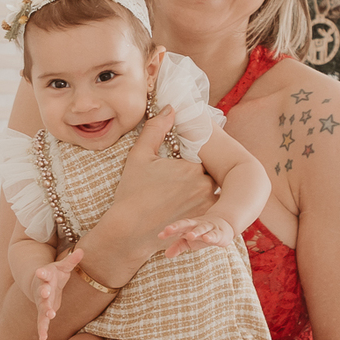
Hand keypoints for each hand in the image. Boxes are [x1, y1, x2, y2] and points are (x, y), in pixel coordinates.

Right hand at [33, 249, 85, 339]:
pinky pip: (42, 321)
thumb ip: (71, 260)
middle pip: (42, 290)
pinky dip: (42, 329)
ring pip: (42, 307)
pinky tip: (43, 338)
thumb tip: (82, 250)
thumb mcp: (62, 267)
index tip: (40, 271)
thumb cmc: (54, 274)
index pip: (44, 273)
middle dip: (43, 292)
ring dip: (45, 311)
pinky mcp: (43, 311)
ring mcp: (41, 300)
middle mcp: (41, 288)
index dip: (42, 273)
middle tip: (45, 293)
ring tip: (50, 315)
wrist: (40, 283)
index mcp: (46, 276)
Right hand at [104, 106, 216, 268]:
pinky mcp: (204, 224)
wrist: (129, 231)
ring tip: (180, 196)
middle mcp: (205, 186)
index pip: (202, 155)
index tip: (179, 162)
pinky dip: (202, 208)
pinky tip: (183, 209)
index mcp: (193, 167)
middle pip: (209, 173)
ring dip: (202, 192)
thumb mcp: (139, 156)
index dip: (191, 158)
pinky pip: (211, 210)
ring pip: (211, 192)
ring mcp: (207, 207)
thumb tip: (171, 108)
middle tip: (178, 180)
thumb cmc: (132, 193)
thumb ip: (156, 129)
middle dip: (197, 174)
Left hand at [159, 216, 233, 258]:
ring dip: (196, 232)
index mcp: (188, 227)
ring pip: (201, 228)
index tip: (160, 235)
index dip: (169, 231)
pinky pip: (215, 234)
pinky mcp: (219, 233)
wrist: (223, 225)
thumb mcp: (189, 241)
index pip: (177, 228)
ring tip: (190, 236)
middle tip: (168, 230)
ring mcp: (208, 228)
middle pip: (186, 224)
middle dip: (177, 226)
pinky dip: (211, 236)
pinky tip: (206, 238)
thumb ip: (178, 246)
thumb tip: (166, 255)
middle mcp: (197, 225)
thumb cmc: (201, 234)